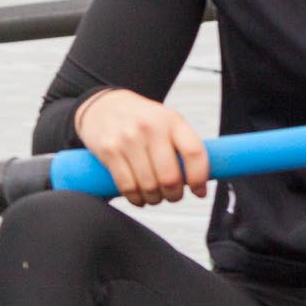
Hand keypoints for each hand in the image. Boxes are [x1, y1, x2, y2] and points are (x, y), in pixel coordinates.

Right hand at [74, 89, 208, 206]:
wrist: (105, 106)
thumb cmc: (143, 119)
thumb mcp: (168, 122)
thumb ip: (182, 145)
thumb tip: (200, 178)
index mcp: (173, 121)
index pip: (194, 152)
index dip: (199, 178)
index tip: (200, 192)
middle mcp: (152, 129)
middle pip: (169, 176)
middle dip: (174, 194)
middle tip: (174, 196)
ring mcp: (129, 140)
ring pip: (148, 185)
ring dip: (155, 199)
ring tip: (156, 197)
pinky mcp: (109, 151)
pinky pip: (126, 186)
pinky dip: (136, 199)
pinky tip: (140, 198)